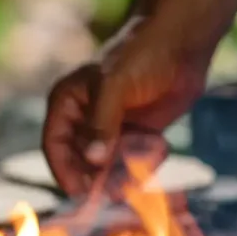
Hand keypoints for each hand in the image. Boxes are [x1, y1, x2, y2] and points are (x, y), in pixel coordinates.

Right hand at [42, 19, 209, 195]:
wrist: (182, 42)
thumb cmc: (141, 54)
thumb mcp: (114, 86)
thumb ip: (102, 124)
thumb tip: (93, 161)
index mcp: (67, 104)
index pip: (54, 145)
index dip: (64, 171)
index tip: (80, 192)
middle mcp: (84, 119)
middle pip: (79, 162)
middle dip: (96, 178)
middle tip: (114, 194)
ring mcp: (110, 128)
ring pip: (107, 166)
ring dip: (122, 175)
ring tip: (140, 175)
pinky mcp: (135, 133)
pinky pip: (132, 160)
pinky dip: (143, 163)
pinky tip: (160, 147)